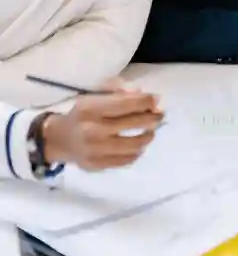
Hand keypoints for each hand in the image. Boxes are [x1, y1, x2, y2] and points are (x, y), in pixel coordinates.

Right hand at [41, 88, 162, 170]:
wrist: (58, 139)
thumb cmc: (81, 112)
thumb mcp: (94, 94)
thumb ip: (118, 89)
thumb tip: (143, 94)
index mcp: (91, 109)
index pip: (127, 104)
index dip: (147, 101)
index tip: (156, 100)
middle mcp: (93, 130)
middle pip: (134, 123)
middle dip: (153, 118)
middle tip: (160, 115)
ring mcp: (95, 150)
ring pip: (134, 145)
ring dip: (148, 136)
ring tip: (150, 131)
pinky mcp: (97, 165)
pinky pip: (126, 160)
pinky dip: (136, 152)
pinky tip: (138, 146)